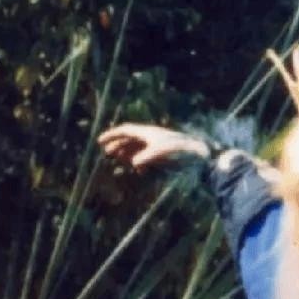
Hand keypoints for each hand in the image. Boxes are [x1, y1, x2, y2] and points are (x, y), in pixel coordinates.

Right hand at [97, 122, 211, 171]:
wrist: (198, 154)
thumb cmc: (179, 150)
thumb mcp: (160, 153)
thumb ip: (146, 157)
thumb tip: (135, 163)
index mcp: (148, 132)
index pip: (126, 130)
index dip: (112, 135)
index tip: (100, 141)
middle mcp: (151, 136)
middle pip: (130, 138)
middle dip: (117, 144)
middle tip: (107, 152)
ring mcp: (157, 144)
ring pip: (137, 146)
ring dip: (126, 151)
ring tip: (117, 158)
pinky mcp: (163, 153)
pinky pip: (146, 154)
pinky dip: (139, 159)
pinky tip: (138, 168)